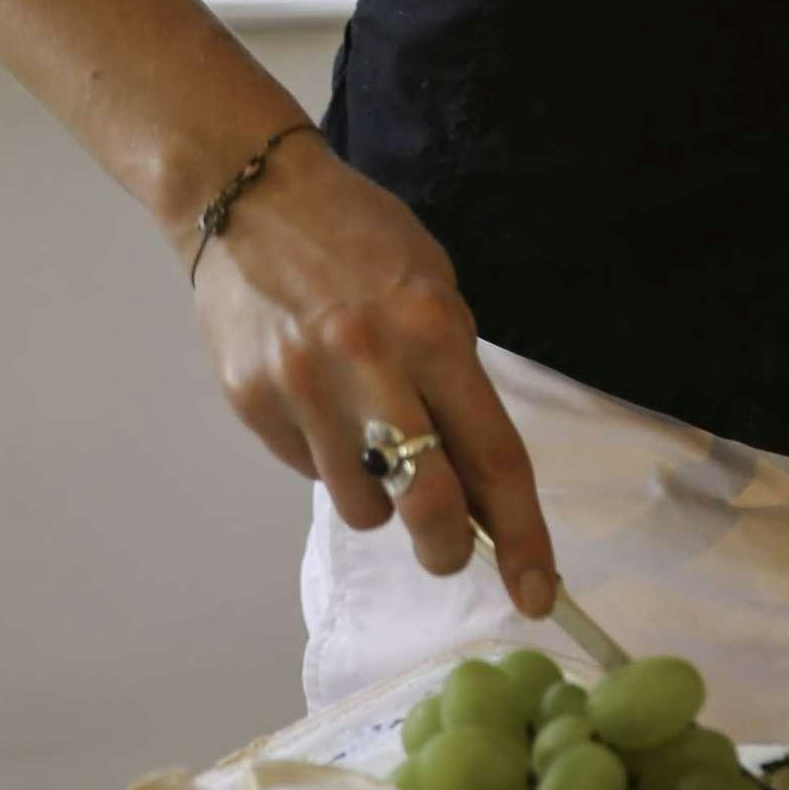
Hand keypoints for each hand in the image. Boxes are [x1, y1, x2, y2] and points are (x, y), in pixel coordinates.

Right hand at [182, 136, 558, 616]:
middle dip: (450, 546)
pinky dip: (328, 456)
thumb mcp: (432, 287)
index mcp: (432, 329)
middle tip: (452, 549)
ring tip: (369, 434)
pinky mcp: (253, 403)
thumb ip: (456, 380)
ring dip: (381, 496)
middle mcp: (370, 363)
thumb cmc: (359, 239)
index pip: (493, 455)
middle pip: (430, 502)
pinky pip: (308, 470)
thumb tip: (480, 483)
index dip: (524, 535)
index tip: (539, 593)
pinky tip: (319, 400)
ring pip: (364, 505)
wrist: (249, 195)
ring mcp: (304, 388)